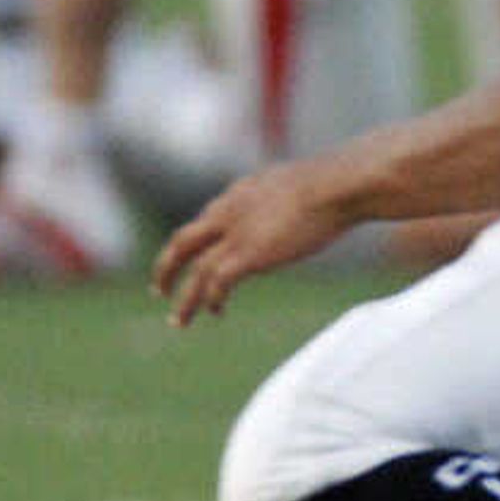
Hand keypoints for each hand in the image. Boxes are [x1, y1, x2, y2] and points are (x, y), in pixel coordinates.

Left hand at [156, 163, 358, 324]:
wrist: (338, 186)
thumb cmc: (340, 182)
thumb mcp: (308, 181)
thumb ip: (299, 194)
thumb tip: (323, 199)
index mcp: (243, 192)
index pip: (210, 216)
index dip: (200, 240)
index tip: (197, 256)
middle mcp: (229, 211)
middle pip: (183, 242)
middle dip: (167, 267)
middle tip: (159, 288)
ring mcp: (236, 234)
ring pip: (195, 270)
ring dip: (184, 298)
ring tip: (179, 320)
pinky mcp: (247, 254)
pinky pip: (217, 282)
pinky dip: (211, 299)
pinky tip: (215, 311)